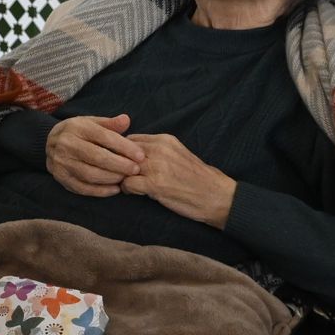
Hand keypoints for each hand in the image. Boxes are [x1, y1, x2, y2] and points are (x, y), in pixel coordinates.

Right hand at [45, 114, 145, 196]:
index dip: (124, 147)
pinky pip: (82, 188)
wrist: (49, 141)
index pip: (104, 137)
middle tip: (135, 170)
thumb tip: (126, 120)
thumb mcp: (92, 122)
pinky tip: (114, 190)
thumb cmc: (78, 132)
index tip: (140, 156)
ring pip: (89, 174)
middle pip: (97, 157)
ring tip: (125, 178)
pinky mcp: (60, 177)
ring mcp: (61, 162)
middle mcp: (66, 144)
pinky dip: (100, 191)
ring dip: (111, 178)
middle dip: (120, 165)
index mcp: (77, 127)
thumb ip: (110, 123)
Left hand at [120, 133, 236, 226]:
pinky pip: (127, 184)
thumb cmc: (196, 178)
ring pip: (123, 167)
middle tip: (122, 175)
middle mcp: (160, 149)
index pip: (131, 139)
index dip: (123, 152)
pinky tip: (136, 193)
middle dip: (119, 164)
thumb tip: (132, 152)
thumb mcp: (177, 154)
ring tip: (129, 184)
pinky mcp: (155, 184)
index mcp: (165, 140)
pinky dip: (128, 190)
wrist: (216, 195)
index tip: (124, 163)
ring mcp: (157, 166)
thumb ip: (157, 150)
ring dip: (122, 177)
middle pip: (123, 151)